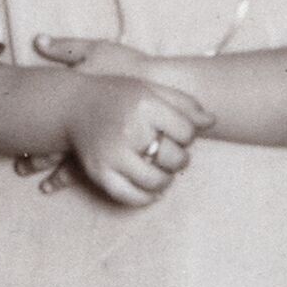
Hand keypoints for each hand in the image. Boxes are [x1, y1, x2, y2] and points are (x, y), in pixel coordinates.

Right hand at [35, 40, 212, 209]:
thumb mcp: (150, 88)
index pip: (186, 131)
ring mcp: (112, 153)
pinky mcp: (99, 172)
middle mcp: (128, 129)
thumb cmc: (118, 95)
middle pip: (174, 157)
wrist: (73, 105)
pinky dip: (146, 197)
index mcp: (144, 104)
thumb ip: (184, 103)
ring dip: (166, 180)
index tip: (178, 133)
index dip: (188, 135)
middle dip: (180, 159)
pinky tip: (151, 189)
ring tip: (163, 172)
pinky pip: (130, 196)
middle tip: (172, 155)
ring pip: (156, 180)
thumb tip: (213, 122)